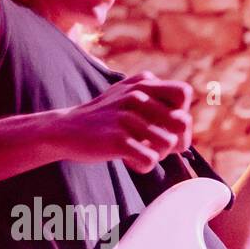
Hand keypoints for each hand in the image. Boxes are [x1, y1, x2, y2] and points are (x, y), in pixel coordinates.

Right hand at [56, 71, 193, 172]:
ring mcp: (126, 117)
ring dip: (156, 154)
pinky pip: (150, 160)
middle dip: (174, 140)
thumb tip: (185, 125)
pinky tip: (126, 160)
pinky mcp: (117, 139)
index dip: (181, 113)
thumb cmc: (103, 118)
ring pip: (168, 144)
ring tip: (137, 150)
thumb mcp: (127, 95)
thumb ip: (156, 99)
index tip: (164, 125)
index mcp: (142, 83)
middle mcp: (137, 95)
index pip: (184, 94)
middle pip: (182, 123)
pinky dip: (141, 166)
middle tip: (154, 145)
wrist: (64, 129)